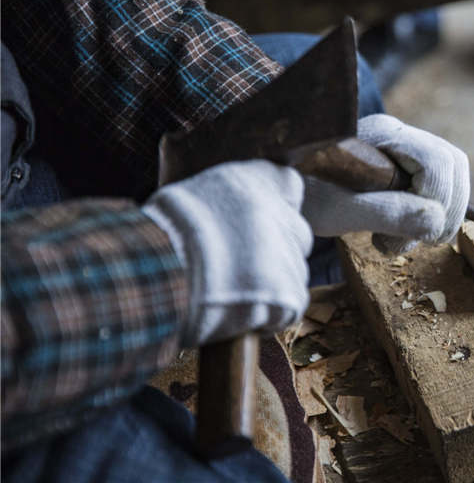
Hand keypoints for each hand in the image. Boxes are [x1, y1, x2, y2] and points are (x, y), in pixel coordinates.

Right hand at [143, 160, 312, 346]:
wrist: (153, 274)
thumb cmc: (159, 237)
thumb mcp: (189, 195)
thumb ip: (227, 196)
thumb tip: (248, 209)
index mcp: (251, 181)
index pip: (289, 184)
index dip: (277, 207)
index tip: (260, 222)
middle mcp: (276, 212)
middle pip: (298, 233)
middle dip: (277, 249)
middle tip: (243, 266)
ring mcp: (285, 254)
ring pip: (296, 271)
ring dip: (275, 284)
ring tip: (235, 293)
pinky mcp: (286, 293)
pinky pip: (293, 305)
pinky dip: (273, 314)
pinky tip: (245, 314)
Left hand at [303, 114, 469, 253]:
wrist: (280, 186)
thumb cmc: (304, 194)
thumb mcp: (341, 210)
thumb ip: (389, 213)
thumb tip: (436, 221)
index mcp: (385, 134)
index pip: (438, 161)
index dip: (439, 199)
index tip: (417, 233)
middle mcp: (399, 135)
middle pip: (452, 164)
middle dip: (447, 208)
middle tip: (423, 241)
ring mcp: (402, 149)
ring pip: (450, 175)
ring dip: (441, 214)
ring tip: (405, 240)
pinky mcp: (402, 167)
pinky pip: (436, 186)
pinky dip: (429, 215)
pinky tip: (399, 234)